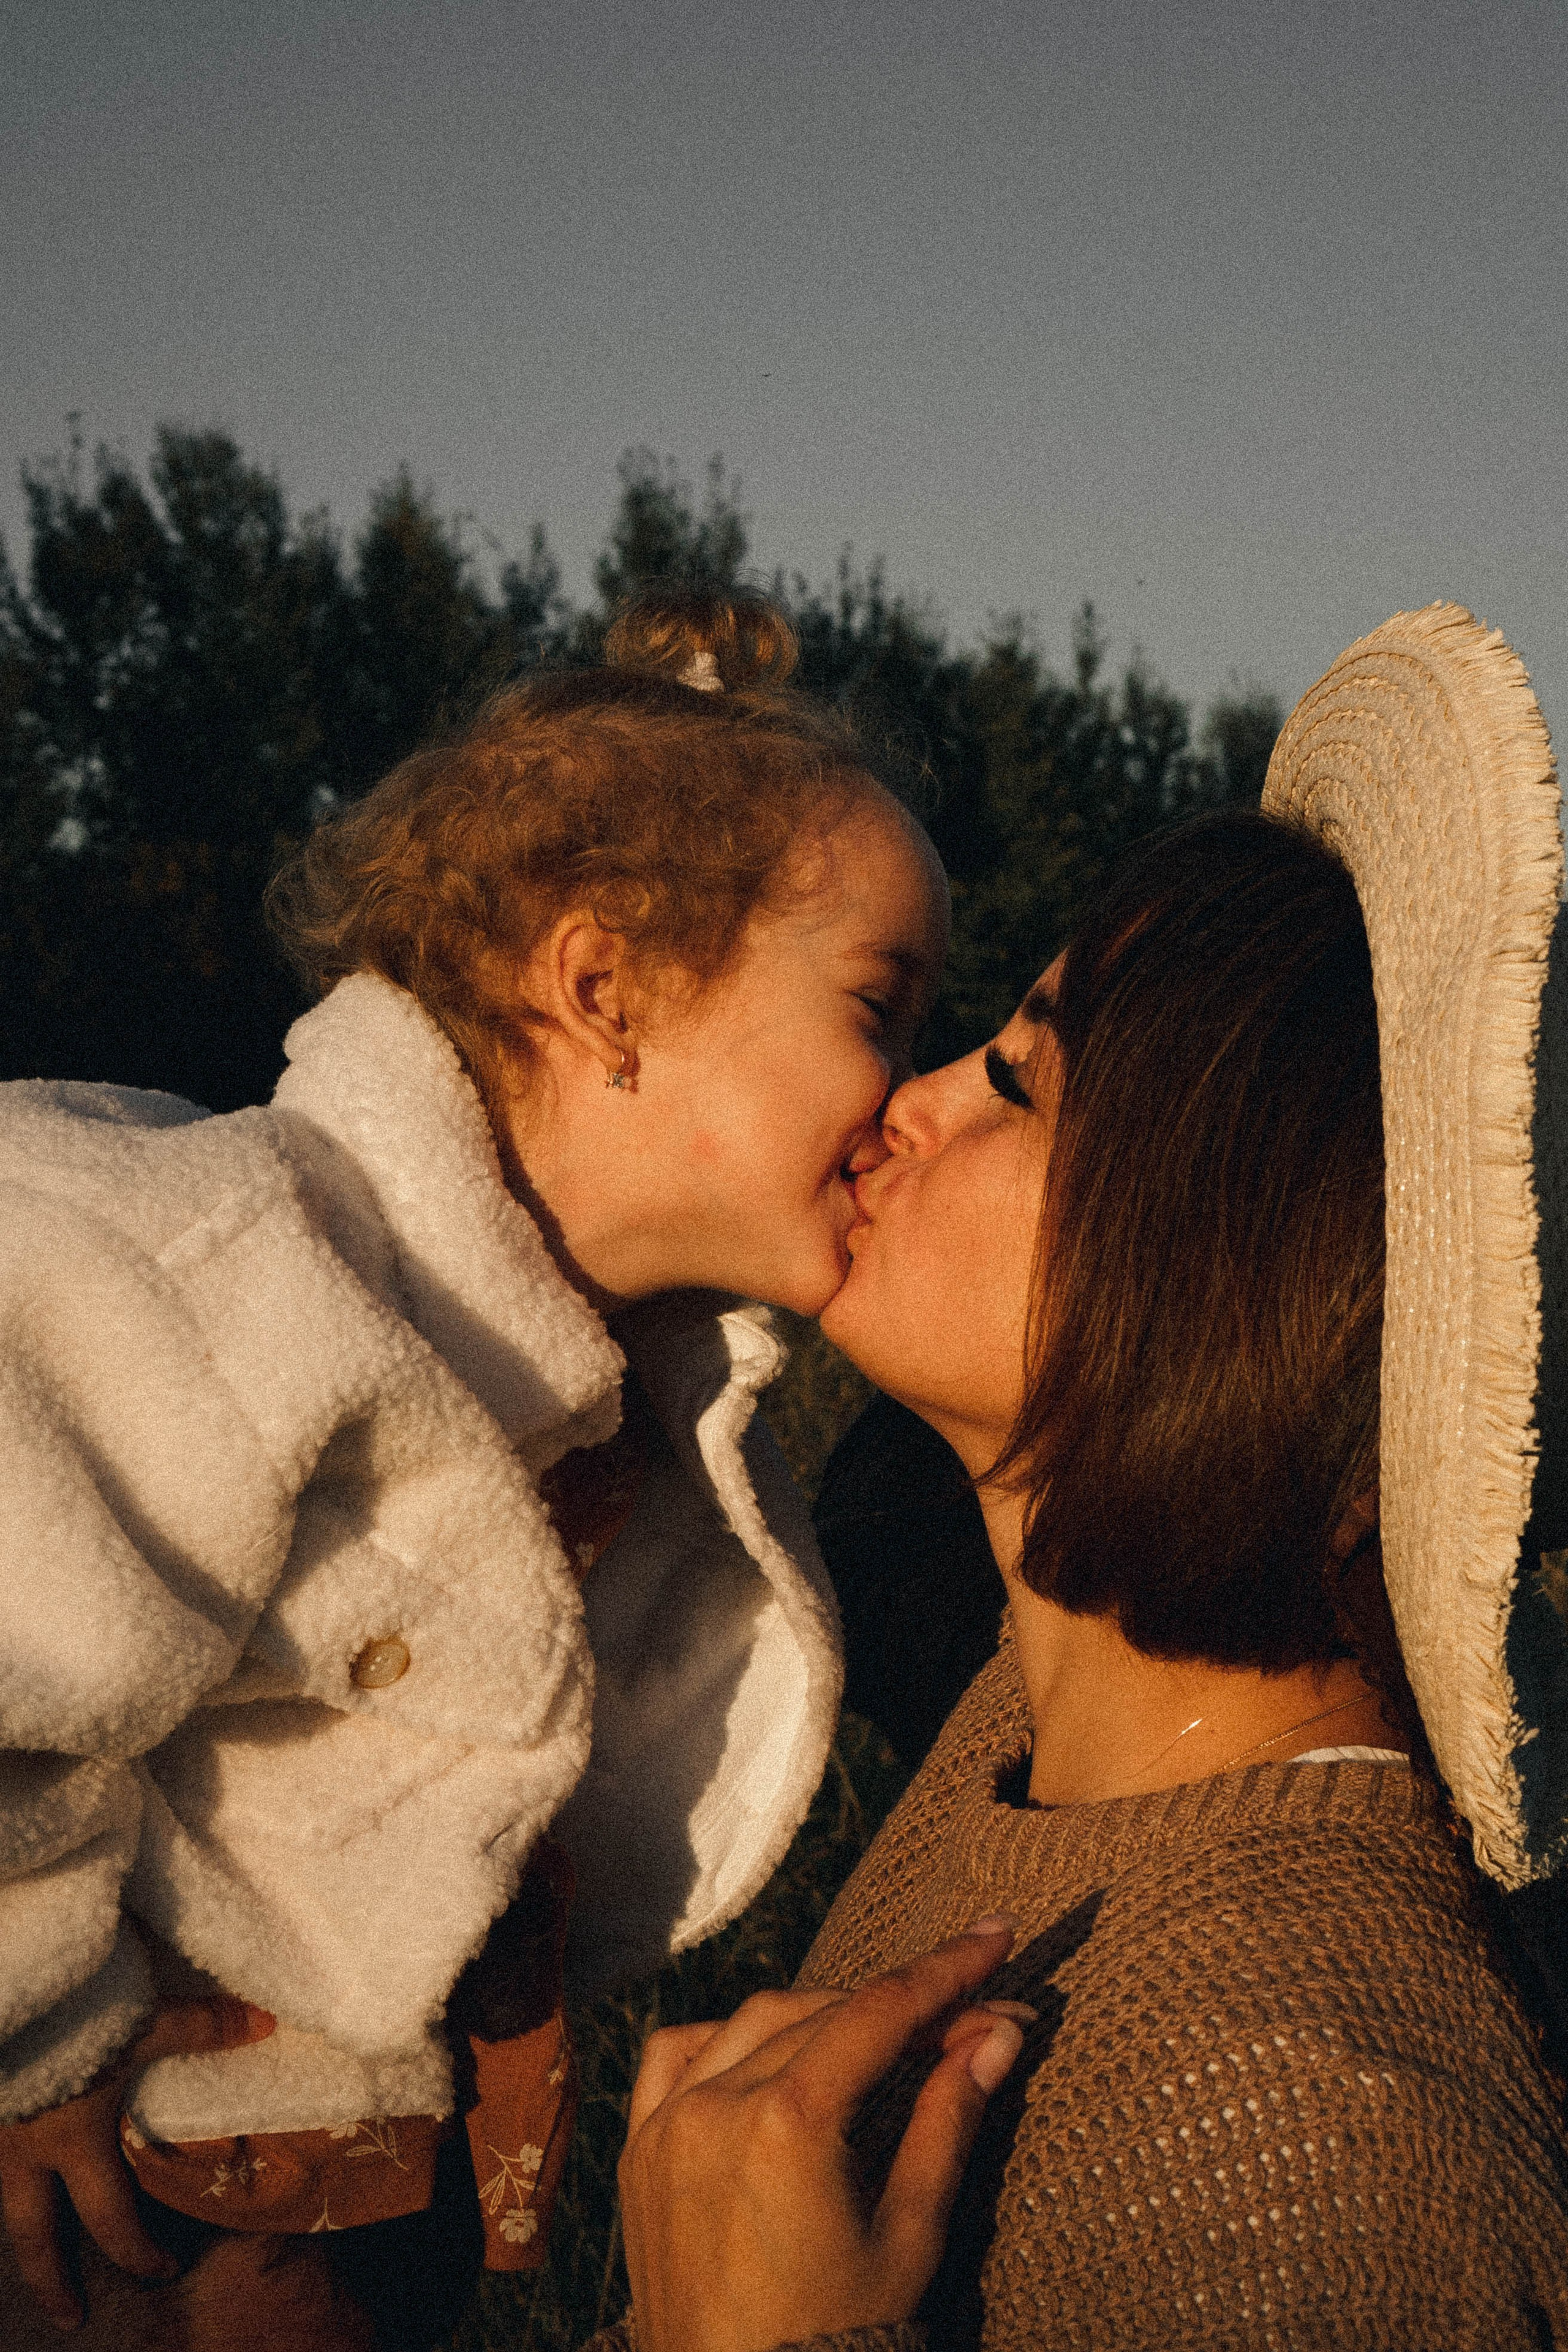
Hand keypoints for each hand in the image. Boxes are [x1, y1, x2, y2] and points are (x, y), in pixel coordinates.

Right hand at [0, 1995, 275, 2330]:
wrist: (5, 1978)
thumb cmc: (66, 2009)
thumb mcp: (140, 2016)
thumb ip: (200, 2026)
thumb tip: (265, 2023)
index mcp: (71, 2141)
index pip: (107, 2219)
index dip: (136, 2253)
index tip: (163, 2272)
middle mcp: (24, 2149)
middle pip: (31, 2234)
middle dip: (51, 2281)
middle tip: (70, 2317)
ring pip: (4, 2197)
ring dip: (26, 2224)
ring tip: (38, 2241)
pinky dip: (8, 2174)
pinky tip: (18, 2166)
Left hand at [618, 1916, 1029, 2351]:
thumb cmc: (840, 2339)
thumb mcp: (912, 2235)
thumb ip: (950, 2121)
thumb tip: (997, 2034)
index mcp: (788, 2125)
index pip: (881, 2012)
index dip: (946, 1970)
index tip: (996, 1936)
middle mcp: (717, 2107)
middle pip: (825, 2013)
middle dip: (901, 2004)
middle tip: (965, 2014)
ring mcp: (667, 2126)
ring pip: (753, 2021)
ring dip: (822, 2012)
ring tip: (883, 2029)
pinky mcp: (639, 2153)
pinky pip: (674, 2057)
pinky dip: (725, 2036)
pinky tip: (768, 2046)